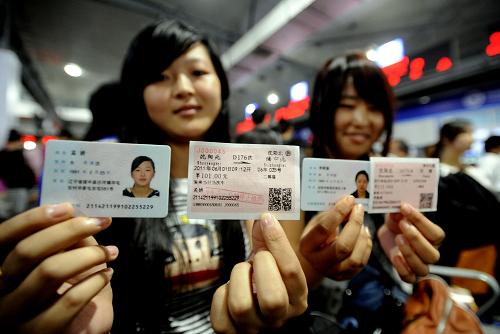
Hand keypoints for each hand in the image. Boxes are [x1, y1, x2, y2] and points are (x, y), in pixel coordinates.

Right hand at [0, 203, 116, 333]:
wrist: (81, 330)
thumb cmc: (70, 290)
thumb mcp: (65, 258)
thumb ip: (64, 238)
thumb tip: (77, 213)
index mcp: (2, 268)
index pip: (4, 236)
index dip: (33, 219)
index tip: (67, 207)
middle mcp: (0, 291)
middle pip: (28, 251)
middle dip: (69, 230)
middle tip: (100, 222)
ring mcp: (16, 316)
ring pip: (50, 272)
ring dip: (88, 255)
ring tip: (110, 252)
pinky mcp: (41, 333)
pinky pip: (71, 299)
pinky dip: (95, 281)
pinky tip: (107, 274)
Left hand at [210, 213, 307, 332]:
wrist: (252, 310)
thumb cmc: (264, 281)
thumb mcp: (273, 262)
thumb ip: (268, 241)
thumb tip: (262, 216)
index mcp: (297, 299)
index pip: (292, 272)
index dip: (278, 242)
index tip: (267, 219)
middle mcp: (279, 318)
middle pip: (272, 298)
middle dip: (260, 268)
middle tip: (256, 259)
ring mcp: (254, 329)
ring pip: (241, 305)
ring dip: (238, 279)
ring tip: (242, 274)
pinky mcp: (231, 333)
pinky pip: (220, 316)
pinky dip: (220, 297)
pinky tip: (229, 290)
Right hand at [299, 195, 371, 280]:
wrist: (313, 259)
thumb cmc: (315, 235)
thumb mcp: (316, 222)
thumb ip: (330, 214)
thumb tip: (350, 204)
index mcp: (306, 246)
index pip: (324, 229)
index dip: (339, 213)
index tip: (349, 199)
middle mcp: (318, 262)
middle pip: (343, 247)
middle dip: (354, 224)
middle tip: (359, 208)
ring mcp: (332, 272)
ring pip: (355, 258)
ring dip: (362, 236)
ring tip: (362, 222)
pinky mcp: (345, 277)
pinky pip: (362, 263)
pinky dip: (366, 245)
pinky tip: (363, 233)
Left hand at [377, 202, 444, 282]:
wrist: (389, 232)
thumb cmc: (400, 221)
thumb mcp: (399, 214)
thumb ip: (400, 211)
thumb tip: (398, 208)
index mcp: (434, 238)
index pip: (436, 234)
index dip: (421, 221)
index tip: (405, 207)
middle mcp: (430, 253)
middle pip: (432, 254)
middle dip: (416, 239)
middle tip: (403, 225)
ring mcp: (420, 265)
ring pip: (422, 268)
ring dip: (409, 254)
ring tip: (398, 238)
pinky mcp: (407, 273)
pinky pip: (409, 278)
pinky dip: (402, 269)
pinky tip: (395, 256)